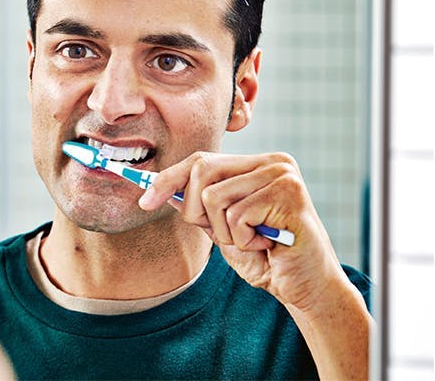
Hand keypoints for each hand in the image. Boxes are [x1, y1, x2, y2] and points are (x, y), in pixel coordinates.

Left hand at [138, 151, 371, 379]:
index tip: (144, 201)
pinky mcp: (288, 195)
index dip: (167, 179)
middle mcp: (273, 162)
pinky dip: (243, 240)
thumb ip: (200, 208)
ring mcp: (283, 175)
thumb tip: (163, 190)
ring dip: (224, 232)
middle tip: (226, 236)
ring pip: (214, 197)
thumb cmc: (267, 259)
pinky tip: (266, 245)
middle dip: (198, 212)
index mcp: (257, 164)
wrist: (304, 288)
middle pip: (202, 171)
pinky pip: (235, 217)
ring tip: (252, 240)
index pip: (200, 160)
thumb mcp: (222, 230)